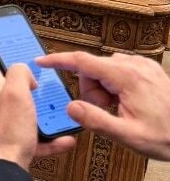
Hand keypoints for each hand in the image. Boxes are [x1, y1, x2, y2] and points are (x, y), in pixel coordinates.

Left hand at [0, 60, 76, 170]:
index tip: (16, 55)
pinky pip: (35, 139)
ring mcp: (4, 126)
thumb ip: (18, 73)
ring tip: (58, 116)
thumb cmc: (6, 133)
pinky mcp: (13, 144)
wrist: (4, 168)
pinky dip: (50, 139)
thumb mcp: (15, 93)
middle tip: (44, 90)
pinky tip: (62, 139)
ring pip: (26, 116)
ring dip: (44, 116)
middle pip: (12, 91)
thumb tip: (23, 67)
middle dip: (31, 90)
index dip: (1, 57)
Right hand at [38, 51, 169, 160]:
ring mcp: (141, 64)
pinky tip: (127, 101)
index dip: (58, 60)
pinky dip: (115, 84)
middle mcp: (133, 64)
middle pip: (92, 68)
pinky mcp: (147, 68)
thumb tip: (70, 108)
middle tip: (106, 110)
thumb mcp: (128, 136)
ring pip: (104, 69)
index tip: (41, 61)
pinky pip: (117, 69)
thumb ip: (96, 120)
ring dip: (103, 88)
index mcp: (126, 77)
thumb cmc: (165, 136)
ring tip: (120, 108)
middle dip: (91, 90)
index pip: (83, 61)